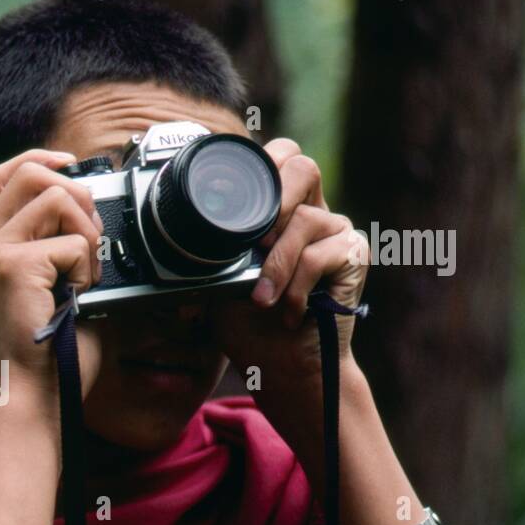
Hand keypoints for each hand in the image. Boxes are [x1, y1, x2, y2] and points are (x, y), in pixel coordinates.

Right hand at [0, 150, 105, 407]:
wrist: (38, 394)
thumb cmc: (49, 350)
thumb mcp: (50, 284)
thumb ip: (56, 241)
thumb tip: (92, 208)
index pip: (4, 174)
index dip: (42, 159)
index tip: (72, 167)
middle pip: (29, 171)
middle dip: (76, 194)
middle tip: (89, 239)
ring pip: (55, 197)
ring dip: (86, 231)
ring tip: (84, 272)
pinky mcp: (12, 267)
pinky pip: (72, 241)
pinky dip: (87, 265)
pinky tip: (79, 294)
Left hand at [209, 140, 369, 443]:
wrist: (281, 368)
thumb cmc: (249, 326)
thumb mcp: (215, 282)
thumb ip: (209, 251)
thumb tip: (170, 240)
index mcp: (279, 210)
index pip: (278, 157)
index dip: (258, 164)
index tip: (230, 202)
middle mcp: (312, 212)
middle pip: (302, 165)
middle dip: (272, 200)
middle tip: (253, 242)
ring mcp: (337, 231)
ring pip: (305, 218)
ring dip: (276, 264)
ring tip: (261, 300)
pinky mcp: (354, 256)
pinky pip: (321, 254)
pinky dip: (296, 285)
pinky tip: (288, 311)